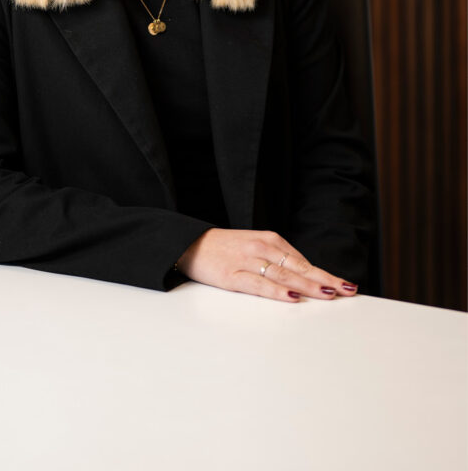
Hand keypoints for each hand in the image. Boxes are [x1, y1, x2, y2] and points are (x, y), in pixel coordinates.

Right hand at [176, 228, 357, 302]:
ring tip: (328, 294)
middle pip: (299, 268)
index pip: (304, 261)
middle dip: (324, 280)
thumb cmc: (225, 248)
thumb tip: (305, 279)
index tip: (345, 285)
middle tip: (347, 291)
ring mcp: (247, 261)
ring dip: (307, 286)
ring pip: (284, 276)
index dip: (325, 274)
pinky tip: (292, 297)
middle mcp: (262, 248)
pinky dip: (277, 292)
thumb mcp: (255, 247)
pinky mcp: (232, 276)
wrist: (190, 243)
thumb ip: (278, 260)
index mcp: (270, 240)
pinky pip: (259, 285)